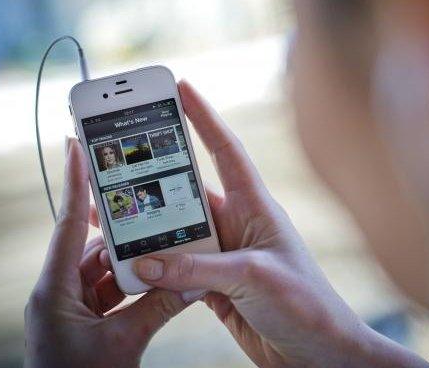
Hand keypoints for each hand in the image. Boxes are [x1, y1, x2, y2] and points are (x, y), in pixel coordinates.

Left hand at [24, 137, 187, 367]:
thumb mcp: (124, 342)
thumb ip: (159, 307)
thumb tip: (194, 282)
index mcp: (53, 291)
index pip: (66, 226)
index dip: (74, 184)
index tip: (76, 146)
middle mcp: (57, 294)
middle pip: (92, 248)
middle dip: (126, 235)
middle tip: (151, 209)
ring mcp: (69, 309)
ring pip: (104, 272)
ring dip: (134, 267)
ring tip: (164, 255)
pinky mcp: (82, 323)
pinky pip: (109, 293)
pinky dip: (133, 288)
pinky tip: (157, 285)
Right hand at [133, 80, 428, 366]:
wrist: (318, 355)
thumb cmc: (308, 307)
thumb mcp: (256, 278)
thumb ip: (201, 269)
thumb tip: (147, 260)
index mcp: (257, 207)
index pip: (226, 151)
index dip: (204, 117)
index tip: (181, 86)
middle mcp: (238, 225)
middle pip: (187, 192)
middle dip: (152, 177)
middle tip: (115, 160)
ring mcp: (224, 255)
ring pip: (175, 233)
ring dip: (147, 229)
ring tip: (110, 218)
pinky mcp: (214, 286)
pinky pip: (175, 267)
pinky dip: (152, 265)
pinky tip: (129, 261)